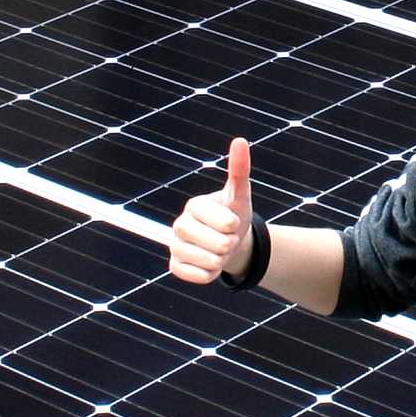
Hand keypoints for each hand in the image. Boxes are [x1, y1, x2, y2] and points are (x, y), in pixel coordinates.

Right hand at [169, 138, 252, 283]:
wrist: (230, 243)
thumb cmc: (234, 215)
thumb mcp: (240, 195)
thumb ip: (239, 169)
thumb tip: (240, 140)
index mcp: (194, 205)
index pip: (214, 217)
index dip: (229, 223)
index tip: (233, 222)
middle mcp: (179, 225)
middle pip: (211, 242)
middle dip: (228, 244)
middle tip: (228, 239)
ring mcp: (175, 246)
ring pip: (205, 260)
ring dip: (221, 260)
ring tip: (220, 251)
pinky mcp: (175, 266)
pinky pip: (195, 276)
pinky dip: (209, 274)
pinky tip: (211, 265)